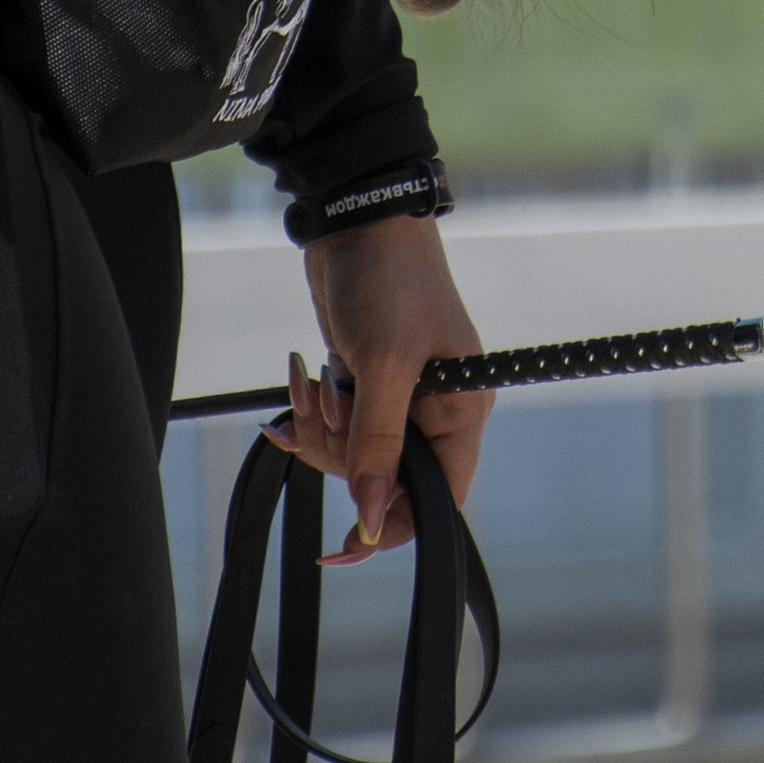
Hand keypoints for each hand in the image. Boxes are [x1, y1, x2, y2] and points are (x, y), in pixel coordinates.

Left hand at [269, 217, 489, 561]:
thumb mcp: (384, 366)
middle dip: (342, 453)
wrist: (358, 219)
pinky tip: (302, 378)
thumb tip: (369, 517)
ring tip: (311, 381)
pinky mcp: (366, 382)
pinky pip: (338, 426)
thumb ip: (377, 444)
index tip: (343, 544)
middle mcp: (435, 413)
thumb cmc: (389, 282)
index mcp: (462, 413)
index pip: (438, 498)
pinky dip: (314, 411)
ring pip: (354, 454)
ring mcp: (398, 398)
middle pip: (384, 479)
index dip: (394, 524)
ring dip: (322, 427)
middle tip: (330, 406)